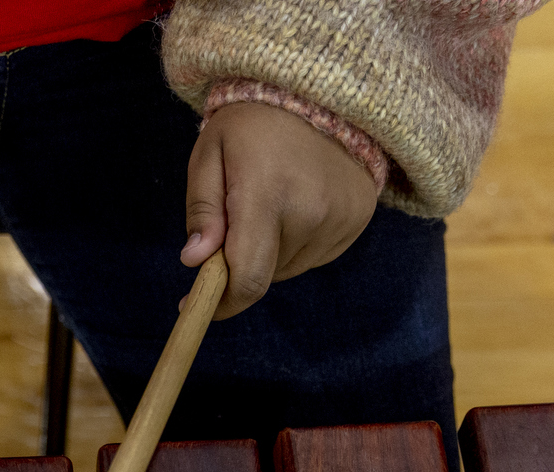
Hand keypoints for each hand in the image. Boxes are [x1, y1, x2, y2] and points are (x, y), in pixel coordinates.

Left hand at [181, 101, 379, 318]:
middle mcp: (311, 213)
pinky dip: (298, 242)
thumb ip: (202, 210)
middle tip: (235, 219)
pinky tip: (297, 202)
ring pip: (290, 267)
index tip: (197, 302)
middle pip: (265, 274)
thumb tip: (195, 261)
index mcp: (267, 195)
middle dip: (242, 262)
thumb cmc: (253, 122)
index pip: (248, 278)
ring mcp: (340, 218)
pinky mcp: (358, 219)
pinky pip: (316, 254)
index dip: (223, 302)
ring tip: (272, 200)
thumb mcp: (211, 154)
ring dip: (271, 251)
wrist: (321, 88)